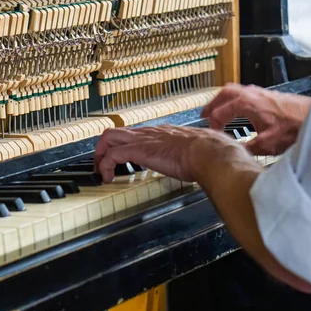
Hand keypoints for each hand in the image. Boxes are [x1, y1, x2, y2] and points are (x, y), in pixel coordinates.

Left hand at [93, 125, 260, 187]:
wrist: (210, 153)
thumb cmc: (210, 154)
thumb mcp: (198, 153)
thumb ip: (194, 156)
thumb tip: (204, 164)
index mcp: (163, 132)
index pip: (136, 133)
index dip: (124, 146)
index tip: (121, 159)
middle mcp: (150, 132)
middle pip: (116, 131)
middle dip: (103, 148)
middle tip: (101, 165)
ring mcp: (143, 139)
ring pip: (108, 138)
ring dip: (100, 156)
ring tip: (100, 172)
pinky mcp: (139, 150)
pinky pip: (112, 155)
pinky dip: (105, 166)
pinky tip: (107, 178)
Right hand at [201, 83, 310, 154]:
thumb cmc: (295, 128)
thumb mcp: (268, 144)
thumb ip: (248, 147)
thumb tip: (235, 152)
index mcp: (246, 104)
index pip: (220, 112)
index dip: (212, 124)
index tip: (212, 134)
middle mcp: (251, 94)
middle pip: (224, 94)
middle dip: (212, 105)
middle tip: (204, 115)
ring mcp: (260, 92)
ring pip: (235, 90)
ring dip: (223, 100)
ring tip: (218, 110)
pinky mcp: (268, 94)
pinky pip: (244, 92)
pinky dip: (235, 99)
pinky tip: (239, 109)